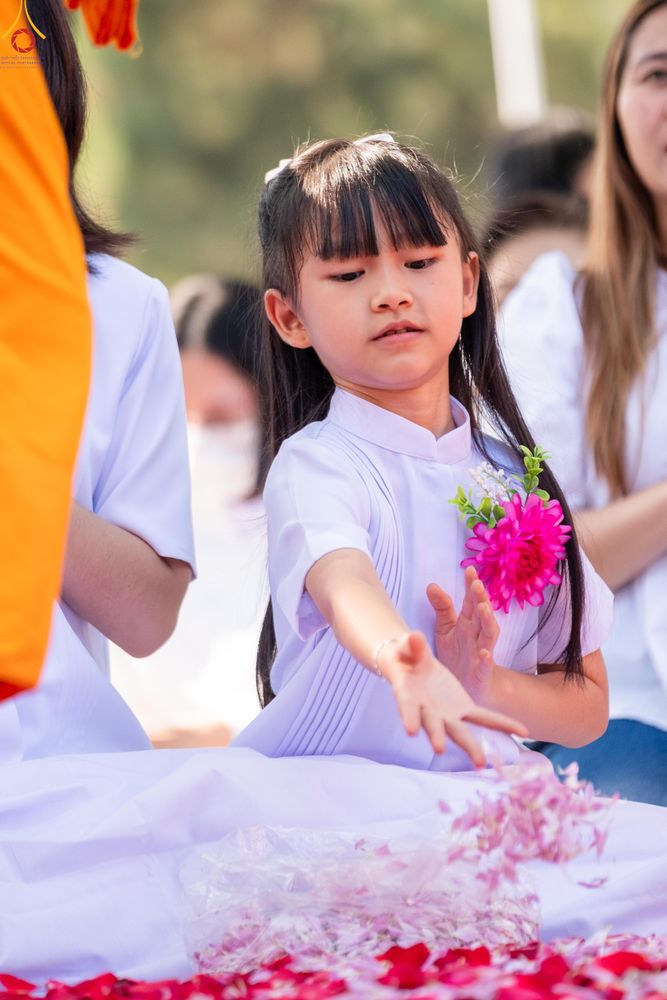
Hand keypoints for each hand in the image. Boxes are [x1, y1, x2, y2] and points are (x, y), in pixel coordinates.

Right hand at [378, 630, 525, 766]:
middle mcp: (427, 710)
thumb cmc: (404, 657)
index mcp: (408, 695)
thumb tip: (415, 637)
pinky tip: (522, 732)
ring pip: (460, 731)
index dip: (408, 716)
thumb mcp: (406, 648)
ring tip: (481, 763)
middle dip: (439, 738)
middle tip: (440, 750)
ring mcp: (447, 713)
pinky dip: (501, 724)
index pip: (407, 706)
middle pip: (434, 726)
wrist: (413, 664)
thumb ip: (412, 646)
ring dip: (470, 746)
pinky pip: (485, 717)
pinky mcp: (463, 708)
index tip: (410, 730)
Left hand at [426, 567, 498, 704]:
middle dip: (481, 599)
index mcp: (468, 623)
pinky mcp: (481, 673)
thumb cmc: (457, 655)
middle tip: (477, 585)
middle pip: (482, 614)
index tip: (470, 570)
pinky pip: (485, 666)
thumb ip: (442, 607)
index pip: (471, 601)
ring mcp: (481, 653)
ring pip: (489, 635)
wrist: (466, 688)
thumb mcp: (446, 629)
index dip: (471, 586)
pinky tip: (484, 653)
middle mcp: (476, 635)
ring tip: (483, 608)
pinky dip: (486, 659)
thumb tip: (431, 584)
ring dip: (488, 622)